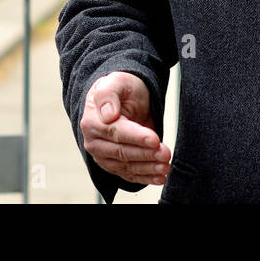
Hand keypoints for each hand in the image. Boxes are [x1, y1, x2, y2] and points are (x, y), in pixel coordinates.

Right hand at [80, 71, 171, 185]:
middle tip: (166, 154)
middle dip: (146, 155)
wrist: (123, 98)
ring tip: (165, 167)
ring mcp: (102, 156)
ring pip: (126, 166)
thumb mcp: (117, 82)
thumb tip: (108, 114)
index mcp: (92, 121)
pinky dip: (145, 178)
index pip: (117, 133)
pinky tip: (159, 178)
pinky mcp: (113, 165)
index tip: (155, 140)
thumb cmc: (121, 88)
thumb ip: (108, 95)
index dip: (137, 138)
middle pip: (122, 152)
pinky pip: (128, 174)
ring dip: (147, 169)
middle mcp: (94, 141)